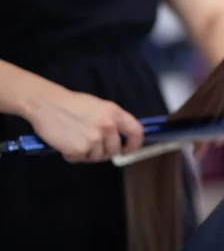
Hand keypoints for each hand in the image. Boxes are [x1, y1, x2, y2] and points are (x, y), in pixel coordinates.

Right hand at [24, 89, 143, 162]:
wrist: (47, 104)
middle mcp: (108, 126)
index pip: (136, 132)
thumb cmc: (72, 104)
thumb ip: (113, 121)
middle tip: (91, 144)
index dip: (134, 144)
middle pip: (115, 150)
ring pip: (98, 156)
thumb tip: (121, 138)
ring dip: (88, 153)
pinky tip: (66, 143)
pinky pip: (82, 159)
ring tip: (76, 139)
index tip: (128, 150)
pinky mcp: (80, 149)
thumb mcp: (100, 107)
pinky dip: (74, 155)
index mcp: (115, 113)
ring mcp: (94, 139)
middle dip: (105, 151)